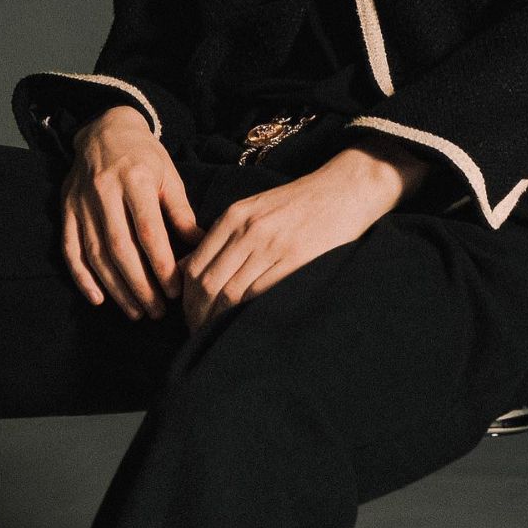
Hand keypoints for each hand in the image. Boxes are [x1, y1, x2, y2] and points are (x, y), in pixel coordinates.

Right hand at [61, 104, 203, 320]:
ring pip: (96, 253)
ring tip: (136, 311)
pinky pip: (70, 249)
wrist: (105, 130)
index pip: (148, 230)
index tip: (176, 290)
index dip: (161, 264)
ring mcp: (81, 202)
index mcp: (136, 179)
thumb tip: (199, 246)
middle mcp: (105, 191)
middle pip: (120, 247)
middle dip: (139, 284)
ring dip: (115, 288)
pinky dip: (82, 277)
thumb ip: (181, 212)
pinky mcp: (66, 211)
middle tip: (157, 311)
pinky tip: (98, 299)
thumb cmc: (144, 156)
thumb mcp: (169, 175)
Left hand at [178, 137, 429, 333]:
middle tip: (198, 334)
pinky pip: (260, 294)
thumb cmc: (297, 204)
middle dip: (197, 315)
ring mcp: (272, 245)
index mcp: (234, 216)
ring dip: (217, 320)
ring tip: (216, 336)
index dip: (187, 299)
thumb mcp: (252, 210)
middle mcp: (248, 230)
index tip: (189, 317)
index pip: (196, 266)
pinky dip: (245, 316)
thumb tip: (184, 269)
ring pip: (230, 293)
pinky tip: (243, 327)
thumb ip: (220, 237)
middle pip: (208, 283)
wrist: (342, 191)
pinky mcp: (296, 259)